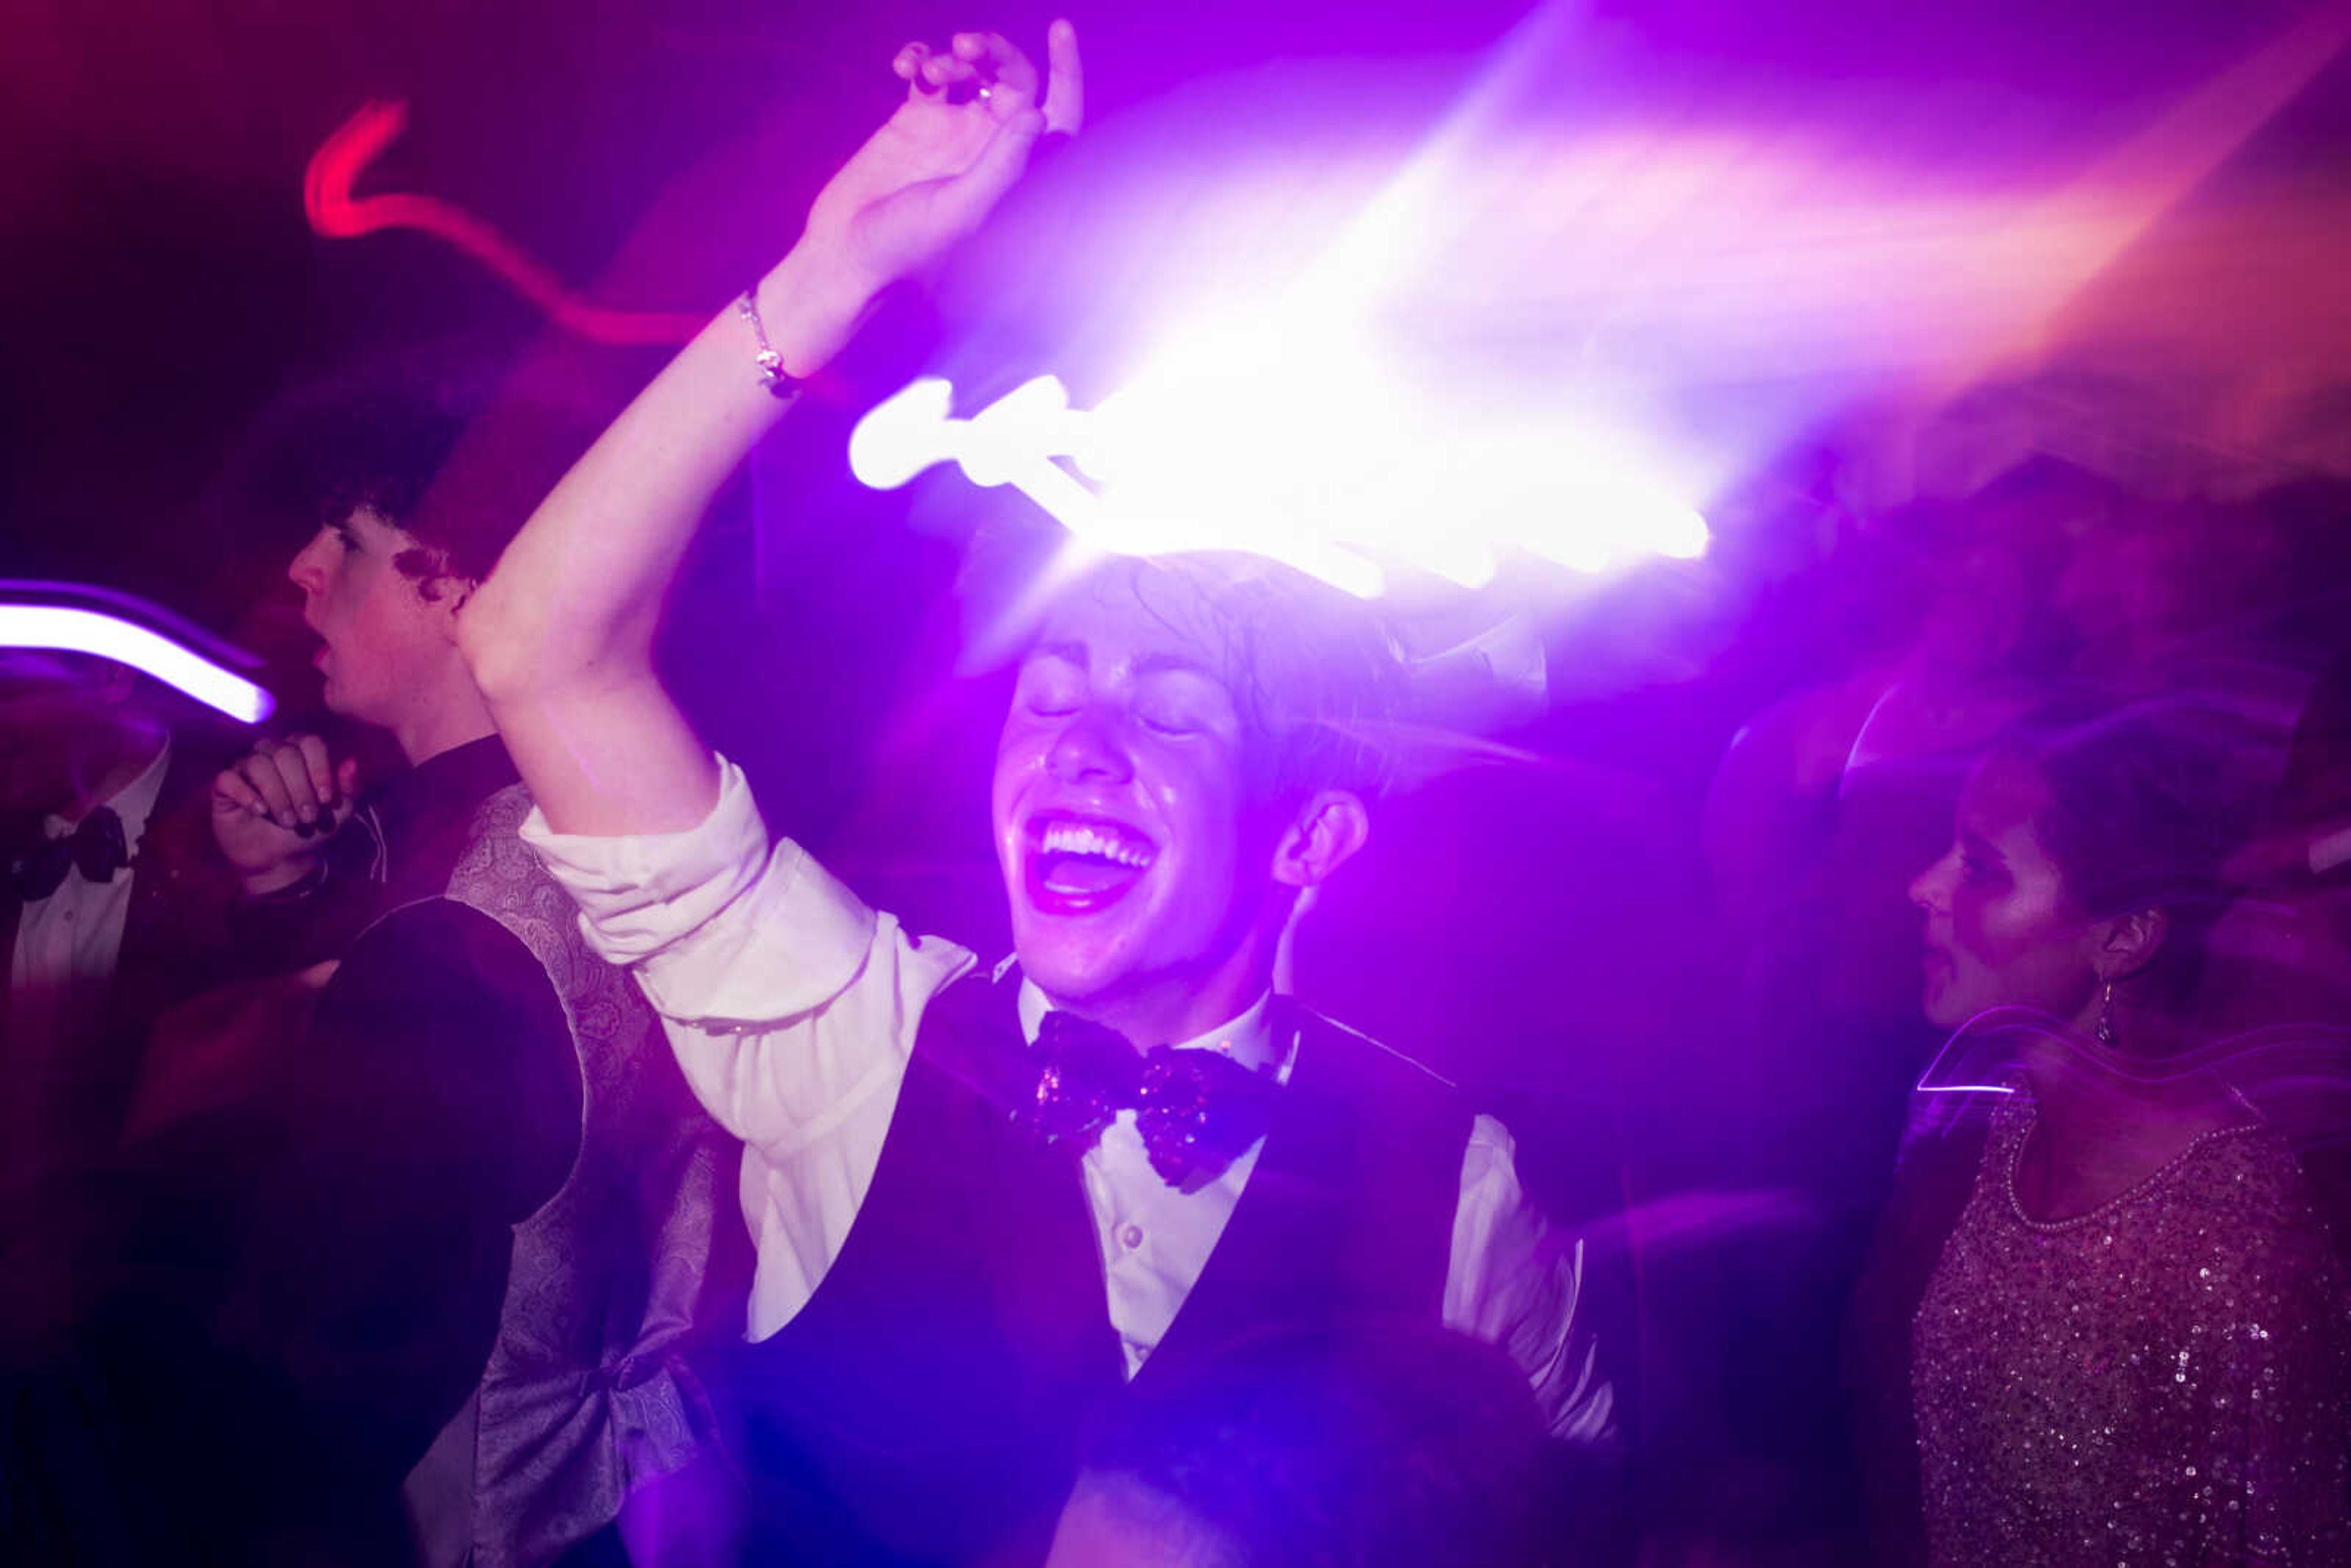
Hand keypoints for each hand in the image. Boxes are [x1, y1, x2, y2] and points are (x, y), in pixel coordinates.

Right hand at [211, 734, 361, 894]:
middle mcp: (272, 753)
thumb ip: (349, 788)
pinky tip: (260, 811)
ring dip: (277, 795)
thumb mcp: (340, 812)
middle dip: (300, 788)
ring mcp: (245, 767)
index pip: (310, 742)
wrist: (282, 858)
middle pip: (286, 753)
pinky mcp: (223, 786)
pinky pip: (228, 778)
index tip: (326, 798)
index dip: (320, 768)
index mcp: (301, 752)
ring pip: (258, 764)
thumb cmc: (312, 827)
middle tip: (307, 817)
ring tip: (288, 821)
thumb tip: (352, 763)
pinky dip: (246, 794)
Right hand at [798, 20, 1083, 298]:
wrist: (848, 250)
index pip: (1057, 114)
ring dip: (954, 57)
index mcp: (1013, 169)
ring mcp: (954, 129)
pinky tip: (903, 65)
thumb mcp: (961, 210)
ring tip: (928, 71)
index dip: (1066, 73)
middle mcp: (990, 145)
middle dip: (995, 53)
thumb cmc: (908, 246)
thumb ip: (1002, 165)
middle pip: (1014, 80)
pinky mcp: (916, 118)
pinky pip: (928, 72)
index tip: (1060, 29)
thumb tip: (1037, 115)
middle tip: (965, 48)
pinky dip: (920, 57)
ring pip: (972, 71)